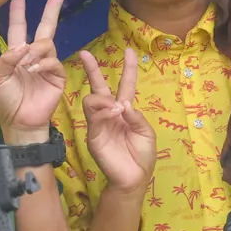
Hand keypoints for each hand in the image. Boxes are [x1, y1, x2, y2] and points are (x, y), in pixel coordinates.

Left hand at [0, 0, 68, 143]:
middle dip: (52, 7)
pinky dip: (42, 63)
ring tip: (26, 65)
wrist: (18, 122)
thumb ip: (6, 58)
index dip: (19, 11)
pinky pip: (53, 61)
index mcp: (17, 54)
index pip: (19, 27)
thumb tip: (24, 45)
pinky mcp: (57, 75)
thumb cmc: (5, 101)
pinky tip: (33, 70)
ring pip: (47, 43)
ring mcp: (47, 64)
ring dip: (35, 50)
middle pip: (45, 25)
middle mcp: (34, 55)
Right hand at [79, 48, 156, 192]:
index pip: (125, 85)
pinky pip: (94, 118)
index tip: (130, 51)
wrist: (134, 178)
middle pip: (98, 87)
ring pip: (91, 100)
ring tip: (117, 108)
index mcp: (125, 111)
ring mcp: (99, 124)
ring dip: (104, 99)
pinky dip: (104, 112)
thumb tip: (123, 103)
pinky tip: (115, 114)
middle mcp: (110, 114)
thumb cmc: (142, 156)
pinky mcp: (93, 136)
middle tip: (84, 53)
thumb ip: (136, 117)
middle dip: (91, 69)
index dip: (128, 68)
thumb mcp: (146, 133)